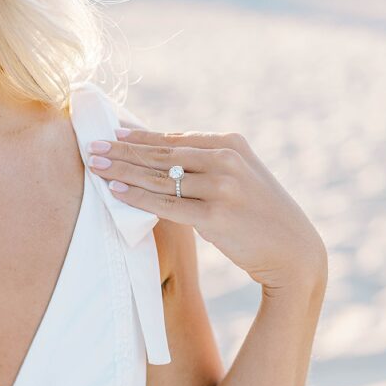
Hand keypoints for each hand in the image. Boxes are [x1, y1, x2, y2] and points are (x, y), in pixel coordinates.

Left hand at [88, 129, 325, 291]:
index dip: (140, 136)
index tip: (113, 133)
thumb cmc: (264, 216)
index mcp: (233, 144)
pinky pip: (166, 205)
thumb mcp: (244, 177)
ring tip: (95, 166)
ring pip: (160, 178)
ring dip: (123, 171)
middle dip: (123, 150)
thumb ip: (211, 164)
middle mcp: (227, 161)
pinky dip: (138, 198)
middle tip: (92, 146)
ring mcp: (222, 188)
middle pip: (163, 153)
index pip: (176, 137)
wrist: (294, 251)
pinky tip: (117, 192)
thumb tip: (166, 157)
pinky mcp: (215, 217)